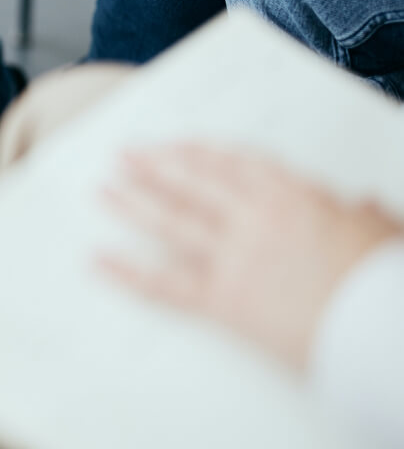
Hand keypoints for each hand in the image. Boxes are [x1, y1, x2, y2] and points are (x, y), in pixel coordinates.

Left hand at [98, 144, 401, 368]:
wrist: (381, 327)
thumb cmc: (384, 281)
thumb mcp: (378, 232)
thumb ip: (356, 214)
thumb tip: (360, 206)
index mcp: (291, 195)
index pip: (232, 162)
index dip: (197, 152)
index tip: (174, 146)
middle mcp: (253, 219)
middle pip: (190, 184)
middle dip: (153, 168)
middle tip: (123, 156)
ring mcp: (233, 258)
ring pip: (170, 223)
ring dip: (132, 205)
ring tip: (103, 192)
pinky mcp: (222, 300)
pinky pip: (165, 284)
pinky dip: (127, 272)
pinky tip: (97, 260)